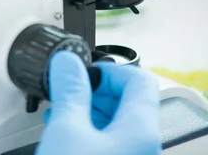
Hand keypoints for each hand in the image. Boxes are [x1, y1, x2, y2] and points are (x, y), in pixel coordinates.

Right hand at [37, 52, 160, 154]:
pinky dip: (89, 133)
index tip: (84, 73)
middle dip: (95, 91)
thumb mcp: (66, 132)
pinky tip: (66, 138)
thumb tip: (68, 62)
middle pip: (129, 100)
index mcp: (141, 129)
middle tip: (69, 92)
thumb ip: (69, 91)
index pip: (140, 78)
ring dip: (89, 113)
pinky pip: (110, 144)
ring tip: (62, 115)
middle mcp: (146, 146)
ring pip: (117, 124)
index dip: (109, 69)